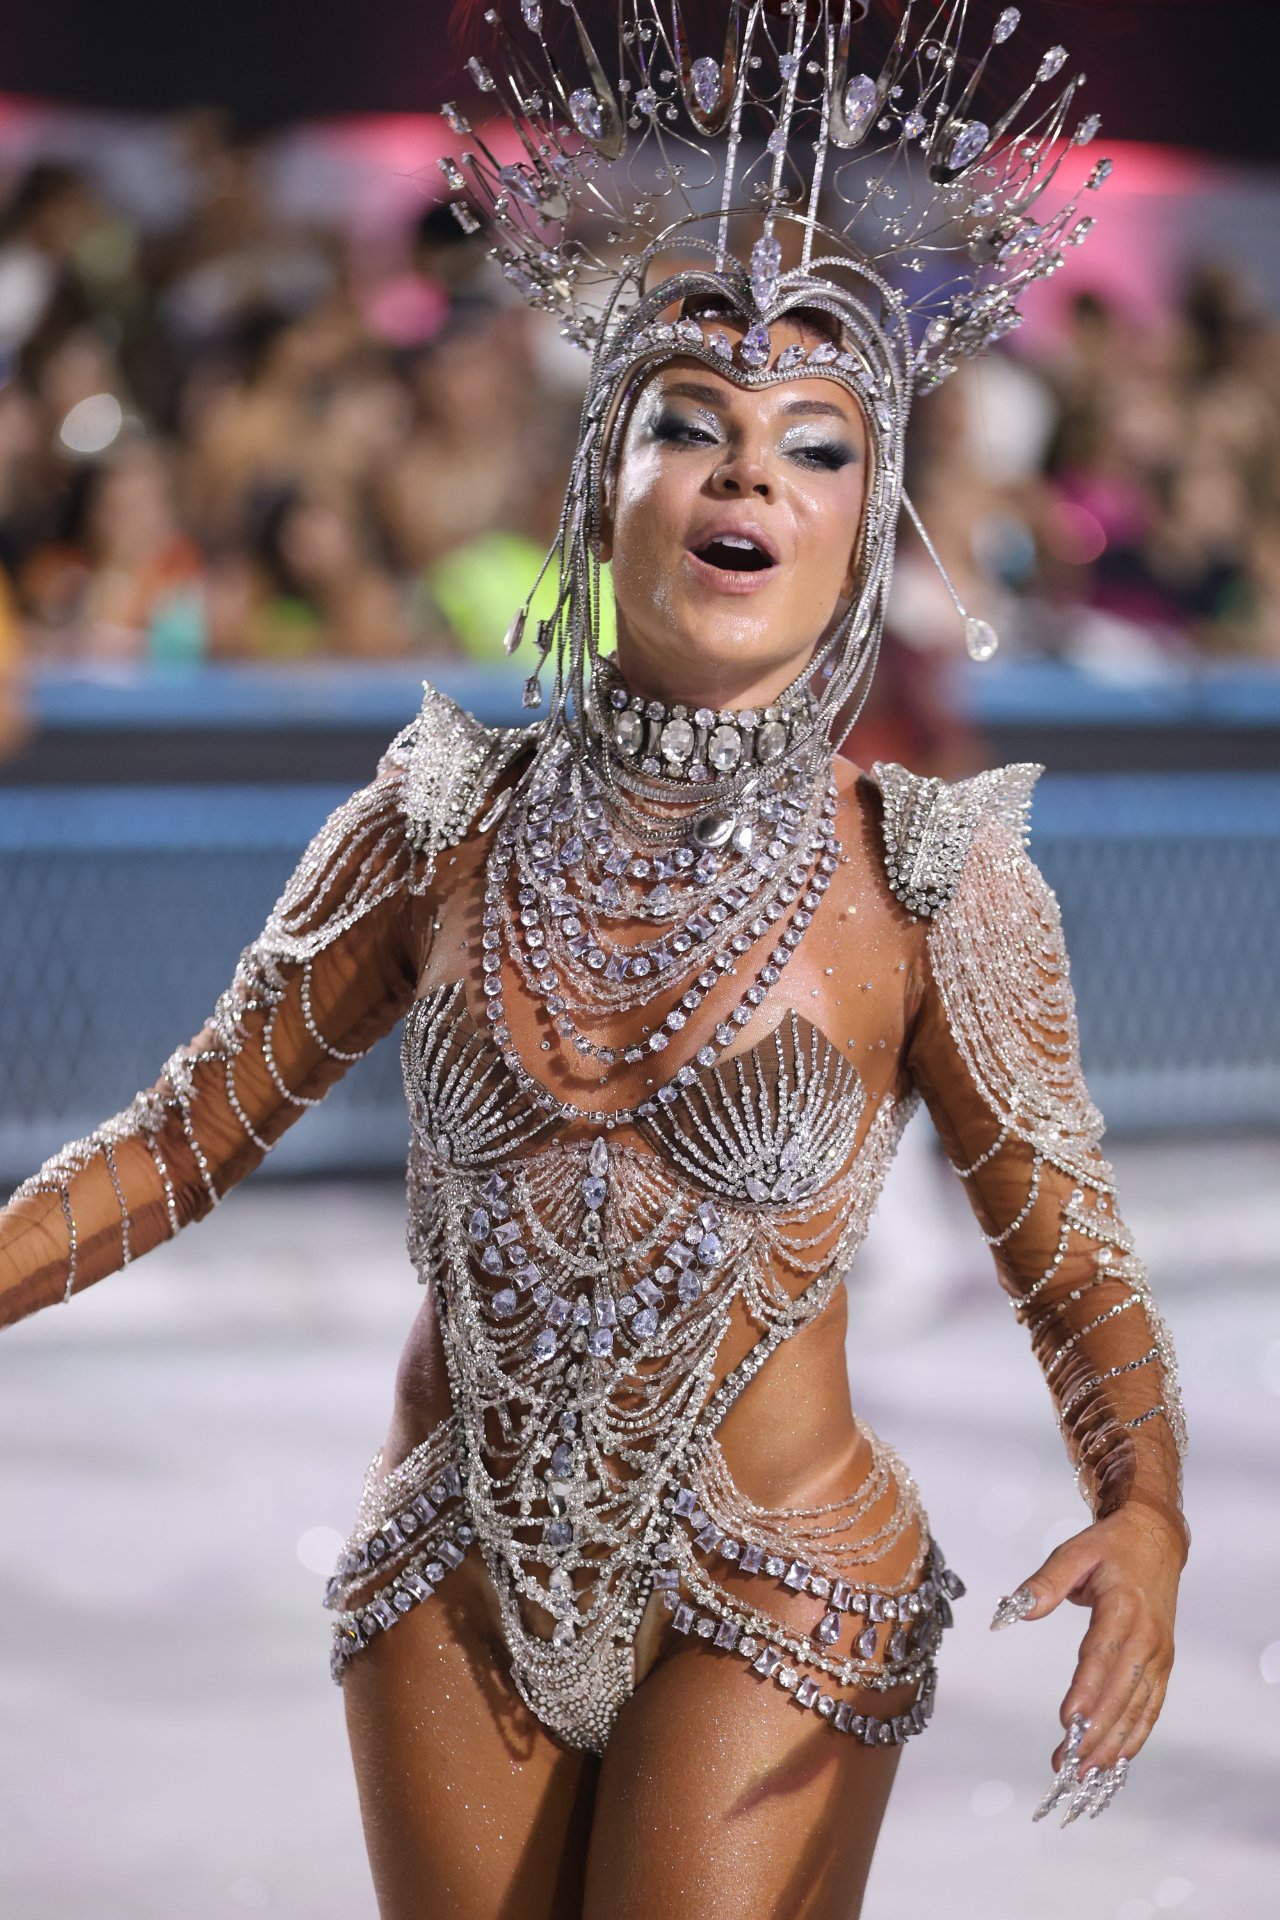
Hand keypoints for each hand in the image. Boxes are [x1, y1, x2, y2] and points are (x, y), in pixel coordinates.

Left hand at [990, 1503, 1185, 1772]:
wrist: (1156, 1541)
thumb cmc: (1110, 1548)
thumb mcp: (1074, 1552)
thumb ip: (1045, 1583)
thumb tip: (1016, 1611)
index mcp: (1124, 1608)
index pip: (1102, 1654)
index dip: (1086, 1689)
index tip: (1067, 1719)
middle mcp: (1147, 1637)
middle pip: (1121, 1692)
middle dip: (1095, 1731)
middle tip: (1068, 1762)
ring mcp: (1159, 1655)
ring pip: (1137, 1708)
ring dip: (1113, 1744)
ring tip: (1085, 1773)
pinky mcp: (1163, 1665)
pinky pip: (1150, 1708)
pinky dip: (1134, 1737)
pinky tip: (1115, 1761)